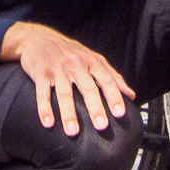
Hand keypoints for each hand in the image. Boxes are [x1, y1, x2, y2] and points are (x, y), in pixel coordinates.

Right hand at [0, 22, 133, 135]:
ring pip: (65, 93)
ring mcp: (58, 69)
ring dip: (69, 113)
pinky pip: (43, 92)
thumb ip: (112, 76)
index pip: (106, 80)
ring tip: (73, 132)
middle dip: (95, 107)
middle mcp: (76, 64)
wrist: (38, 37)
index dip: (114, 96)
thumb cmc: (70, 52)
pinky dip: (45, 108)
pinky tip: (48, 123)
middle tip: (101, 126)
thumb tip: (131, 95)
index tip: (120, 113)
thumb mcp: (93, 59)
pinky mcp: (41, 73)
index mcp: (91, 62)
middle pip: (88, 88)